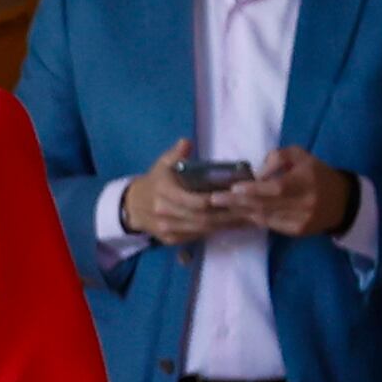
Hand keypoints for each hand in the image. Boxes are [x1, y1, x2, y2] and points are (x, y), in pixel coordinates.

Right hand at [118, 142, 250, 247]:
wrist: (133, 206)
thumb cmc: (155, 182)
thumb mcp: (162, 164)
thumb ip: (175, 154)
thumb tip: (186, 142)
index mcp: (164, 192)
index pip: (196, 201)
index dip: (217, 201)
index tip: (235, 195)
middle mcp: (165, 213)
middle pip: (202, 218)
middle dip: (227, 215)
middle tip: (248, 210)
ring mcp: (167, 228)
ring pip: (202, 230)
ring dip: (224, 226)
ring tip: (244, 219)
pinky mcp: (170, 239)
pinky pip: (196, 237)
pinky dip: (214, 232)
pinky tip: (229, 226)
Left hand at [231, 145, 361, 239]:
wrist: (342, 202)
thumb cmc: (317, 173)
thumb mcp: (301, 155)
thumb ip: (278, 158)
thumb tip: (257, 174)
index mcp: (305, 181)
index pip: (277, 188)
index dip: (255, 190)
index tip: (234, 187)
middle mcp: (303, 203)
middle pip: (266, 205)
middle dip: (237, 202)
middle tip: (213, 199)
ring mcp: (299, 220)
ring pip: (264, 217)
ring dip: (240, 212)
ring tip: (219, 207)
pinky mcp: (296, 231)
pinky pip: (269, 225)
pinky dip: (251, 219)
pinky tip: (236, 214)